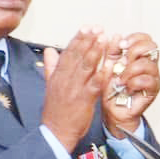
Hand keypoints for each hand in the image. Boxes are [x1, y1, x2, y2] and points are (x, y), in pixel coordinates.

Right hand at [39, 28, 118, 145]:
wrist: (56, 131)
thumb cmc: (56, 110)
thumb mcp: (50, 86)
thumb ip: (51, 67)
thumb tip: (49, 51)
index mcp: (57, 76)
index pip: (68, 53)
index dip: (78, 39)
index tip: (86, 27)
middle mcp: (65, 80)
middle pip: (77, 56)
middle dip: (87, 40)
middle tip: (97, 27)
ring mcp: (75, 89)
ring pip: (86, 66)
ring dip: (95, 51)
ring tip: (104, 38)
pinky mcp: (84, 99)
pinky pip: (95, 83)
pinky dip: (103, 72)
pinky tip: (110, 63)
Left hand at [100, 34, 159, 135]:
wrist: (112, 110)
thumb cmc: (111, 89)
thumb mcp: (107, 66)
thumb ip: (111, 52)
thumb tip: (116, 36)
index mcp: (139, 57)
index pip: (146, 39)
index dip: (134, 38)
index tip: (121, 45)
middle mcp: (149, 65)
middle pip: (152, 47)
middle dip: (134, 51)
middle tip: (122, 61)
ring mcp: (153, 77)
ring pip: (147, 64)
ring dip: (130, 70)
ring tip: (120, 79)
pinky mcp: (153, 90)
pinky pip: (147, 80)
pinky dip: (133, 82)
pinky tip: (126, 87)